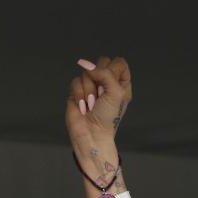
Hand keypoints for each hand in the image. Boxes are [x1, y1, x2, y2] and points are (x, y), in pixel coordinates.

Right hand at [66, 56, 131, 197]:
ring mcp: (92, 86)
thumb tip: (85, 63)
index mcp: (121, 84)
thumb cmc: (108, 118)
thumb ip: (104, 72)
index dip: (113, 70)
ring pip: (87, 72)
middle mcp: (107, 83)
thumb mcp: (115, 92)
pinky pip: (75, 81)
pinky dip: (79, 95)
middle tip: (102, 95)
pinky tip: (83, 107)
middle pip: (101, 62)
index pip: (119, 62)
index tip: (113, 85)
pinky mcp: (78, 91)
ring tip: (92, 105)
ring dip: (89, 91)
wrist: (92, 135)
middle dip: (100, 78)